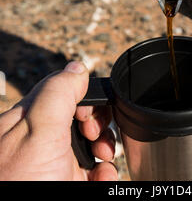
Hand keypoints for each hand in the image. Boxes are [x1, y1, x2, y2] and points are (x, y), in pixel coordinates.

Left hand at [0, 61, 117, 180]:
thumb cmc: (21, 184)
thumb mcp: (39, 131)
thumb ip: (58, 93)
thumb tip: (77, 68)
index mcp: (27, 120)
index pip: (62, 92)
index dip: (84, 99)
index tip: (88, 116)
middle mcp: (40, 141)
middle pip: (81, 117)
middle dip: (99, 124)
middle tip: (95, 138)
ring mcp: (53, 165)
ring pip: (91, 144)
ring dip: (107, 148)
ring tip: (106, 158)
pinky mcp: (67, 183)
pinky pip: (94, 172)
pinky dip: (105, 173)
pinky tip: (102, 177)